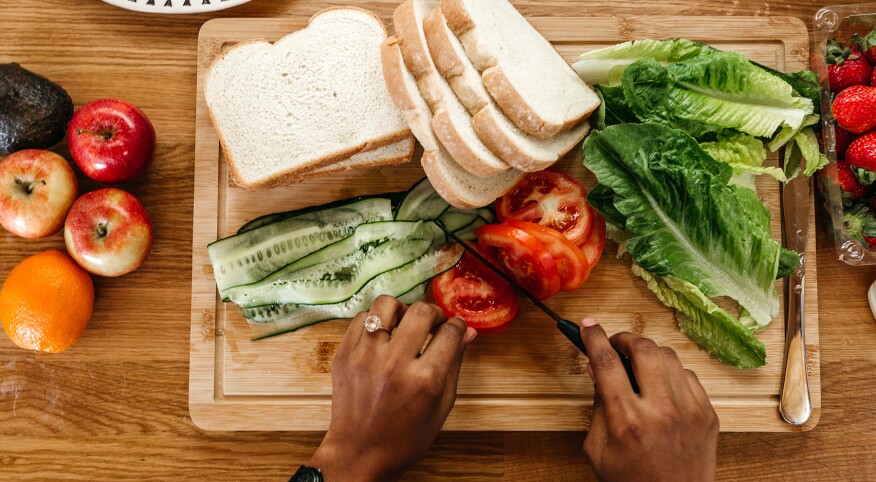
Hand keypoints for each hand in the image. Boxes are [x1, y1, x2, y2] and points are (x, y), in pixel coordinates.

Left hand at [308, 296, 476, 480]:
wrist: (360, 453)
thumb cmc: (405, 436)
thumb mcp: (441, 405)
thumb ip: (454, 364)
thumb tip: (467, 331)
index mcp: (425, 380)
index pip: (449, 332)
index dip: (456, 325)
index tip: (454, 327)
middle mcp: (394, 364)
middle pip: (421, 311)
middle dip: (434, 313)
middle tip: (433, 324)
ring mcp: (365, 358)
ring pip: (386, 304)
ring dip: (401, 310)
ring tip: (404, 326)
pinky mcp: (344, 356)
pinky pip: (361, 318)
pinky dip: (375, 321)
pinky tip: (383, 337)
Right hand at [580, 318, 718, 481]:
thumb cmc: (632, 481)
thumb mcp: (598, 448)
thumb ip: (597, 405)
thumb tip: (596, 367)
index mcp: (627, 421)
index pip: (607, 363)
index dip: (595, 338)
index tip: (589, 326)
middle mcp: (661, 411)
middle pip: (643, 348)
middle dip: (625, 338)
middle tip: (616, 344)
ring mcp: (689, 411)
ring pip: (668, 356)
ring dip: (648, 354)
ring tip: (638, 367)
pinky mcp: (707, 414)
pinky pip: (688, 375)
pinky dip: (671, 374)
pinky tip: (661, 387)